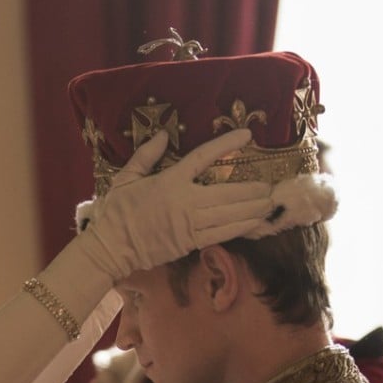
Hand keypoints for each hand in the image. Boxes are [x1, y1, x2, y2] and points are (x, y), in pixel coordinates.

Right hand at [83, 128, 336, 279]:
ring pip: (231, 214)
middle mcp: (185, 202)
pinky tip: (256, 223)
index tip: (247, 136)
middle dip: (253, 189)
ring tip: (270, 204)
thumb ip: (146, 155)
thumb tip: (165, 134)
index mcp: (170, 181)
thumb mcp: (126, 178)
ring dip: (254, 209)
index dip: (226, 145)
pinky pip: (223, 234)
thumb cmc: (116, 212)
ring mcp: (190, 224)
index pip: (203, 158)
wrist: (111, 248)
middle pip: (228, 192)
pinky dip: (242, 227)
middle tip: (271, 186)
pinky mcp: (191, 243)